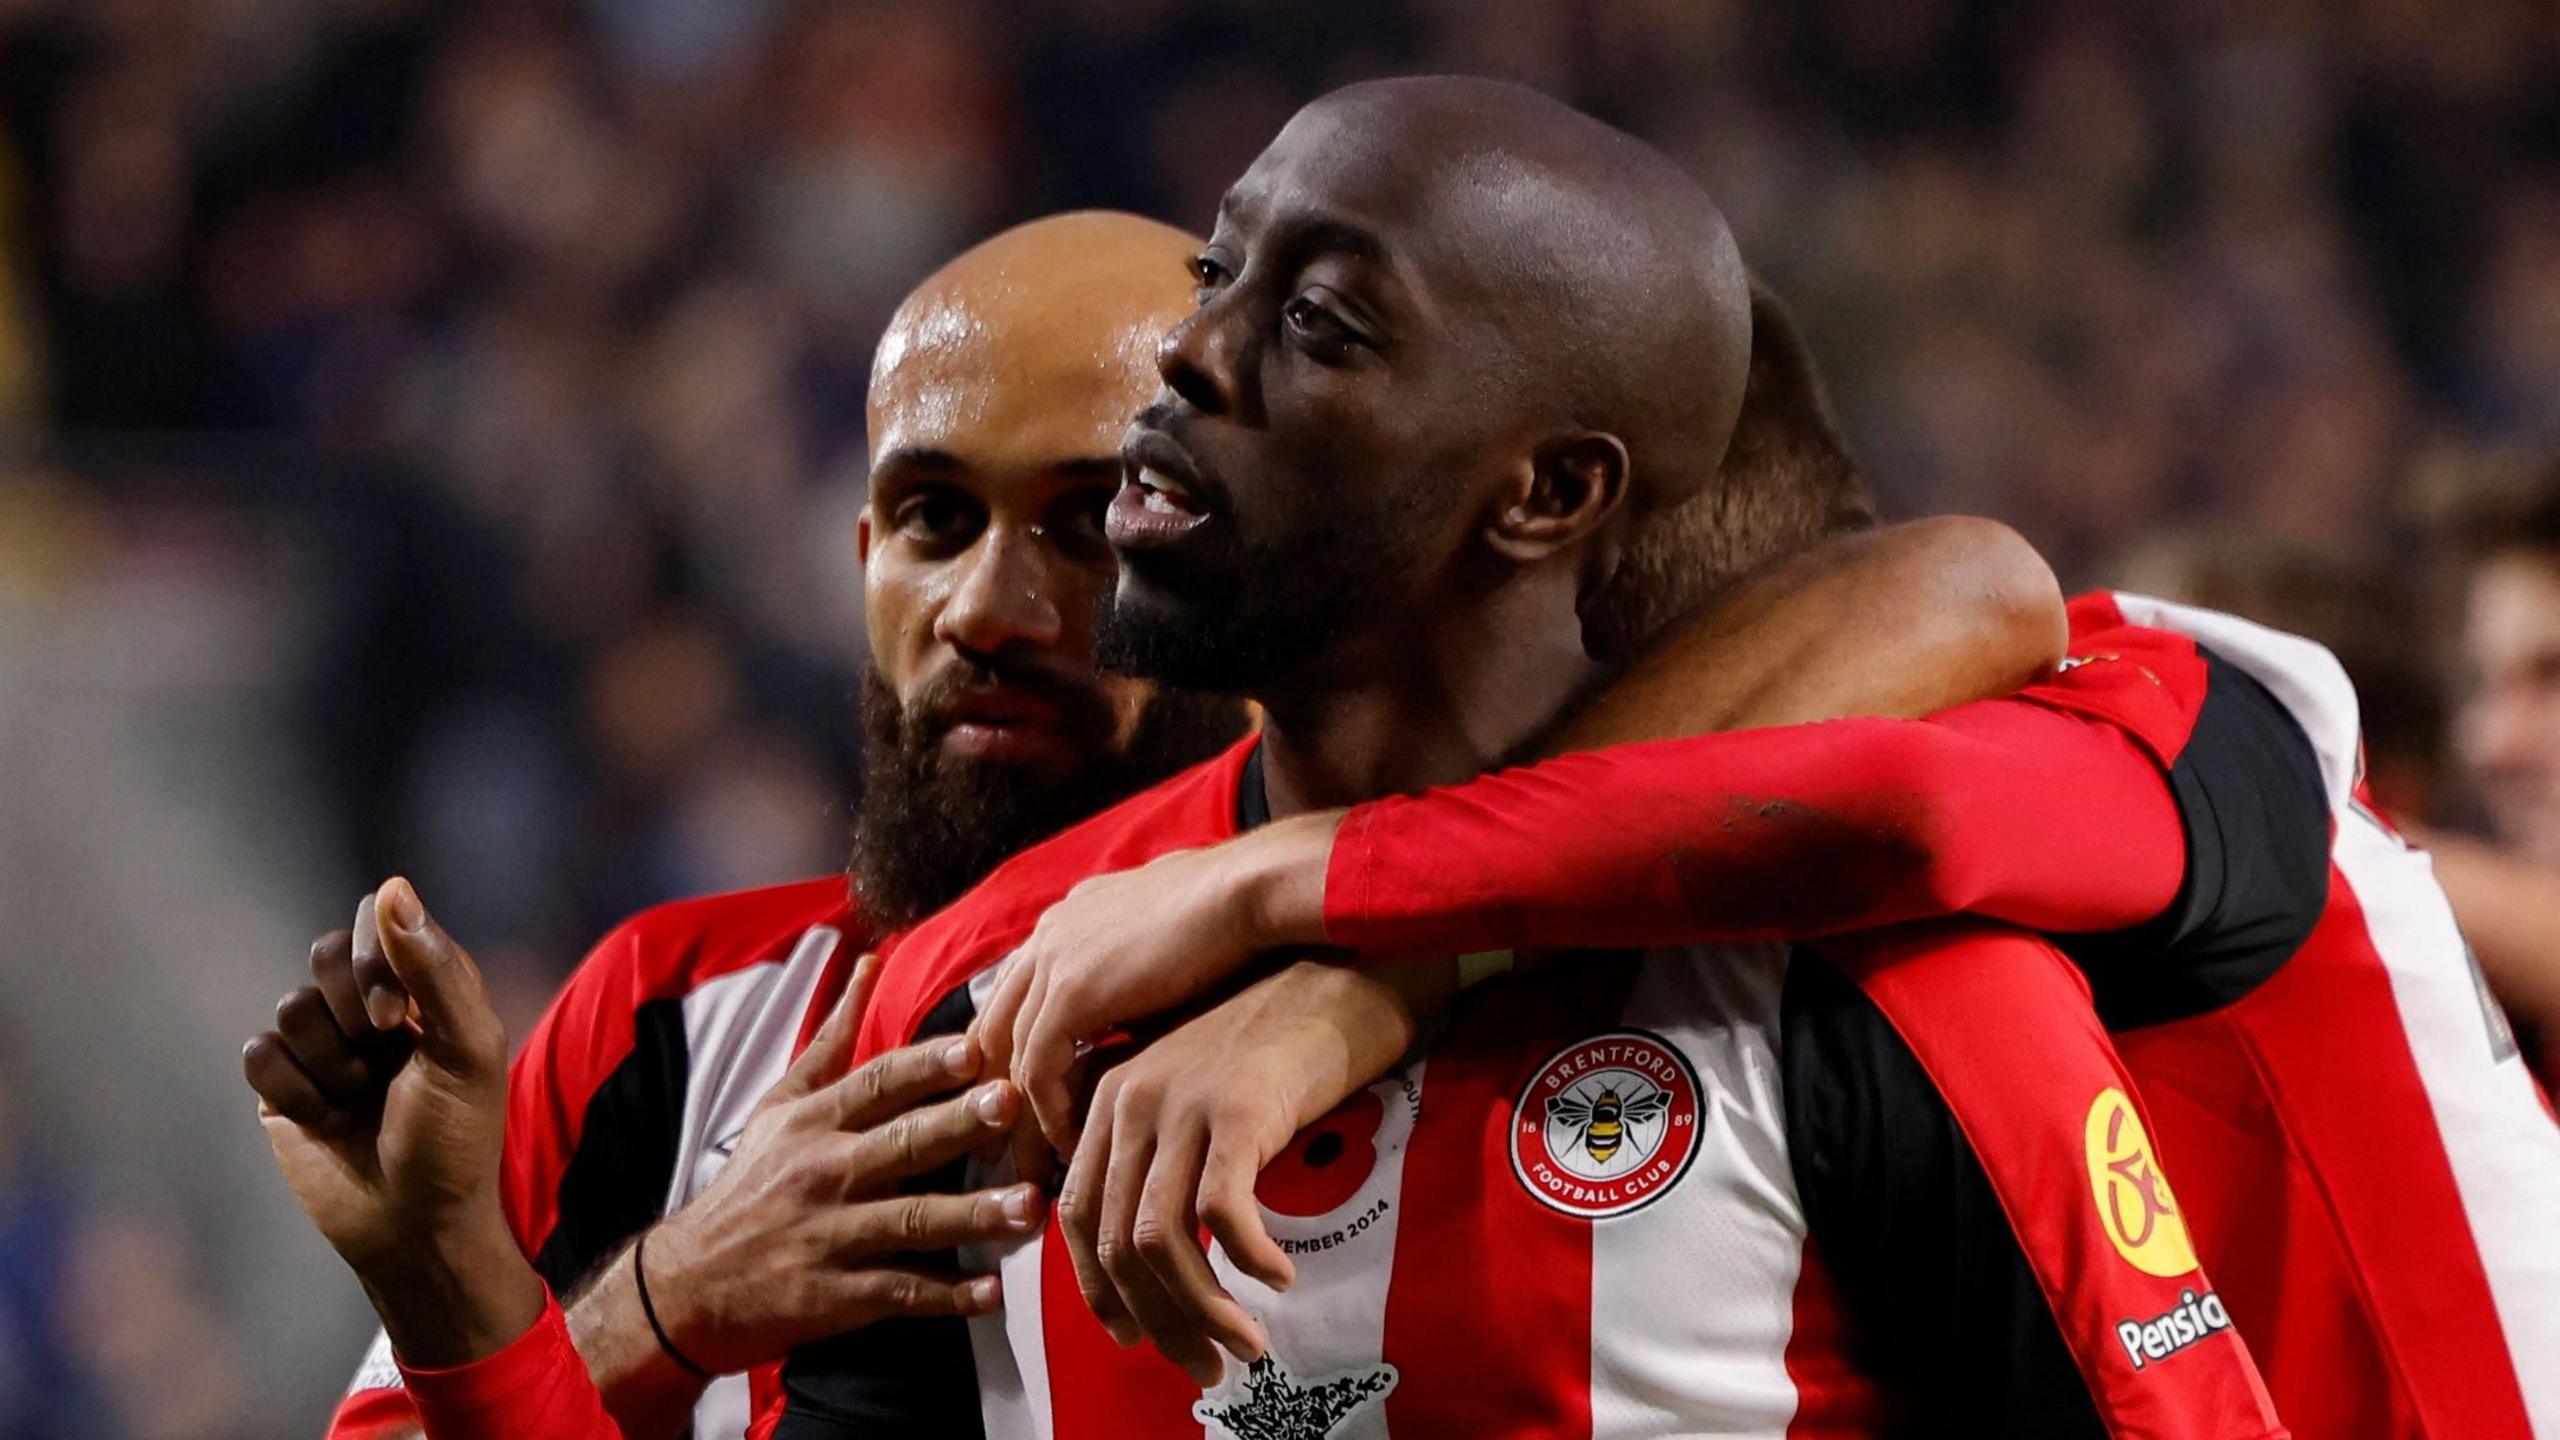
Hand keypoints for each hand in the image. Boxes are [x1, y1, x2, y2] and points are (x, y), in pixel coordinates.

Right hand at [245, 877, 542, 1366]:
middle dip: (353, 1015)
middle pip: (325, 956)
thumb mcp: (466, 1048)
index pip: (378, 920)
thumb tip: (392, 885)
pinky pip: (259, 1054)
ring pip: (292, 1007)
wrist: (414, 1228)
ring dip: (330, 1065)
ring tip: (362, 1103)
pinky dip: (294, 1092)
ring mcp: (324, 1046)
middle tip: (386, 1062)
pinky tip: (326, 1123)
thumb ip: (434, 966)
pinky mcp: (281, 1088)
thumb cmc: (456, 1139)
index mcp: (424, 986)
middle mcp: (371, 1007)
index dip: (375, 959)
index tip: (396, 1020)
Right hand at [632, 955, 1048, 1376]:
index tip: (975, 1048)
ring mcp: (830, 1236)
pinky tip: (991, 1292)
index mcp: (814, 1122)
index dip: (925, 1066)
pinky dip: (946, 1295)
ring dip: (974, 1216)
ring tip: (1030, 1208)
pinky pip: (900, 1292)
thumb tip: (868, 962)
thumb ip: (833, 1038)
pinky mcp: (835, 1297)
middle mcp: (824, 1173)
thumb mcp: (780, 1106)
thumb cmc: (751, 1183)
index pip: (877, 1084)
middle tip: (1013, 1106)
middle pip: (901, 1144)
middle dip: (958, 1125)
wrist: (687, 1286)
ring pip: (911, 1221)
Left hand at [977, 810, 1344, 1151]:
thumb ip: (1137, 969)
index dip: (1018, 1054)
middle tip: (1017, 1146)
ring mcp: (1053, 961)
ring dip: (1021, 1114)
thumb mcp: (1166, 940)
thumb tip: (1143, 1005)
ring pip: (1009, 1055)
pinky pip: (1039, 1070)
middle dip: (1001, 1089)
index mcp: (1068, 918)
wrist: (1251, 893)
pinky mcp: (1071, 992)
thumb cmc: (1233, 915)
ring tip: (1044, 1160)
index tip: (1034, 1106)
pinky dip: (1050, 1114)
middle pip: (996, 1026)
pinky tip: (1074, 1145)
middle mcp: (1048, 935)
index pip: (1016, 997)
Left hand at [1056, 955, 1455, 1385]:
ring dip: (1201, 1310)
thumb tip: (1152, 1249)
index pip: (1075, 1213)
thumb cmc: (1279, 1037)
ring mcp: (1180, 1101)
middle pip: (1113, 1240)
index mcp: (1108, 1095)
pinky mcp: (1237, 1109)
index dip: (1097, 1288)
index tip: (1133, 1334)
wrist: (1342, 971)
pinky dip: (1249, 1261)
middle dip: (1155, 1320)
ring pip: (1159, 1240)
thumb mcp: (1196, 1089)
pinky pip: (1223, 1214)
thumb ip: (1161, 1149)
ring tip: (1245, 1344)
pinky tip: (1282, 1277)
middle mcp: (1130, 1097)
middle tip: (1202, 1367)